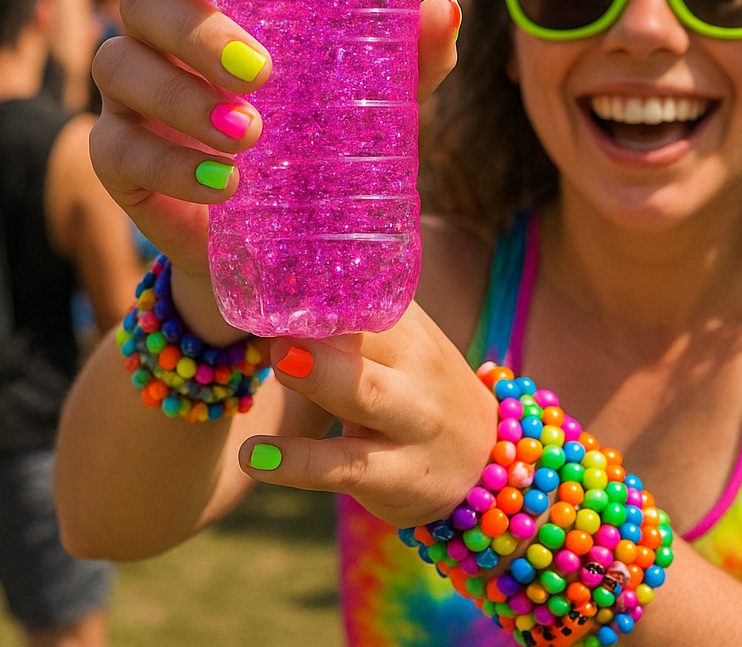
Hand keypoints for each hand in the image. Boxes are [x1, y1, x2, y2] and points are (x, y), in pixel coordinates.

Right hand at [88, 0, 459, 341]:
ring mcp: (128, 95)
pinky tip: (221, 184)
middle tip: (262, 71)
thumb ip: (407, 54)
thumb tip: (445, 12)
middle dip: (198, 32)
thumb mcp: (369, 92)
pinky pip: (117, 151)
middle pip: (143, 1)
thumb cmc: (321, 130)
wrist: (283, 235)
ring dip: (183, 100)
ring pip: (120, 70)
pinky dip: (169, 166)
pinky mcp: (117, 160)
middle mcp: (155, 33)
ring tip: (250, 135)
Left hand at [237, 303, 497, 526]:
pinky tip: (255, 455)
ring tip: (279, 361)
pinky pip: (343, 466)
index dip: (317, 282)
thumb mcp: (401, 353)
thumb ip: (349, 326)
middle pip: (370, 335)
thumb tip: (265, 298)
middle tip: (274, 308)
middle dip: (322, 321)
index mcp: (411, 327)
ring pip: (366, 394)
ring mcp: (411, 422)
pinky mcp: (395, 474)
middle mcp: (417, 367)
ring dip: (322, 375)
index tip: (270, 268)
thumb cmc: (420, 394)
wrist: (486, 462)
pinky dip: (298, 462)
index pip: (364, 294)